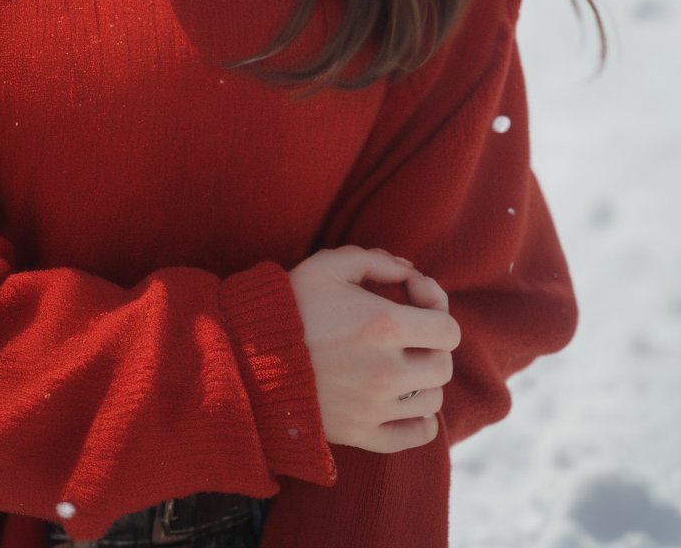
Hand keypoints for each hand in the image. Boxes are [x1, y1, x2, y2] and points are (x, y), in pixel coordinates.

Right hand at [287, 245, 460, 453]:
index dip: (436, 306)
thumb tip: (409, 272)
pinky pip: (414, 436)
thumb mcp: (328, 264)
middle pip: (443, 366)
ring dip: (424, 379)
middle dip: (431, 343)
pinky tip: (404, 400)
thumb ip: (376, 260)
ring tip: (398, 362)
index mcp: (386, 326)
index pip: (449, 329)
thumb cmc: (290, 304)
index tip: (411, 296)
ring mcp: (376, 407)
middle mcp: (388, 371)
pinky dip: (420, 420)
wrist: (247, 355)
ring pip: (433, 400)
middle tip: (405, 331)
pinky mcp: (361, 433)